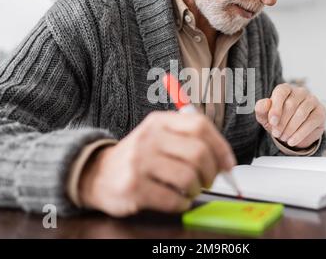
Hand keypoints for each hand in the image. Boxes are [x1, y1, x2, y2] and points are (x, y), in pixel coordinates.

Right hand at [79, 111, 235, 216]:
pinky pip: (173, 199)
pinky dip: (183, 204)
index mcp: (159, 121)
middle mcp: (149, 137)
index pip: (200, 125)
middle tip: (209, 181)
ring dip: (197, 190)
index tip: (228, 164)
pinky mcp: (134, 187)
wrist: (97, 174)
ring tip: (190, 191)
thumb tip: (225, 159)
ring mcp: (139, 162)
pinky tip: (177, 200)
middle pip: (198, 152)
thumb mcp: (158, 136)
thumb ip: (189, 139)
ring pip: (188, 178)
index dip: (221, 147)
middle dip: (212, 173)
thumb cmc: (138, 157)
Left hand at [255, 83, 325, 148]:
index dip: (276, 108)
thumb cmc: (278, 120)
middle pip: (291, 104)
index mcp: (285, 89)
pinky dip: (300, 134)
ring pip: (301, 113)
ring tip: (284, 138)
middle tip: (276, 133)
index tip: (272, 122)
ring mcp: (312, 100)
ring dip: (290, 128)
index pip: (281, 92)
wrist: (292, 133)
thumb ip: (261, 109)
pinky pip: (311, 122)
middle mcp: (300, 92)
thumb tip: (265, 103)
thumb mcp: (265, 116)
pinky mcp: (320, 112)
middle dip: (282, 122)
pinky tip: (292, 141)